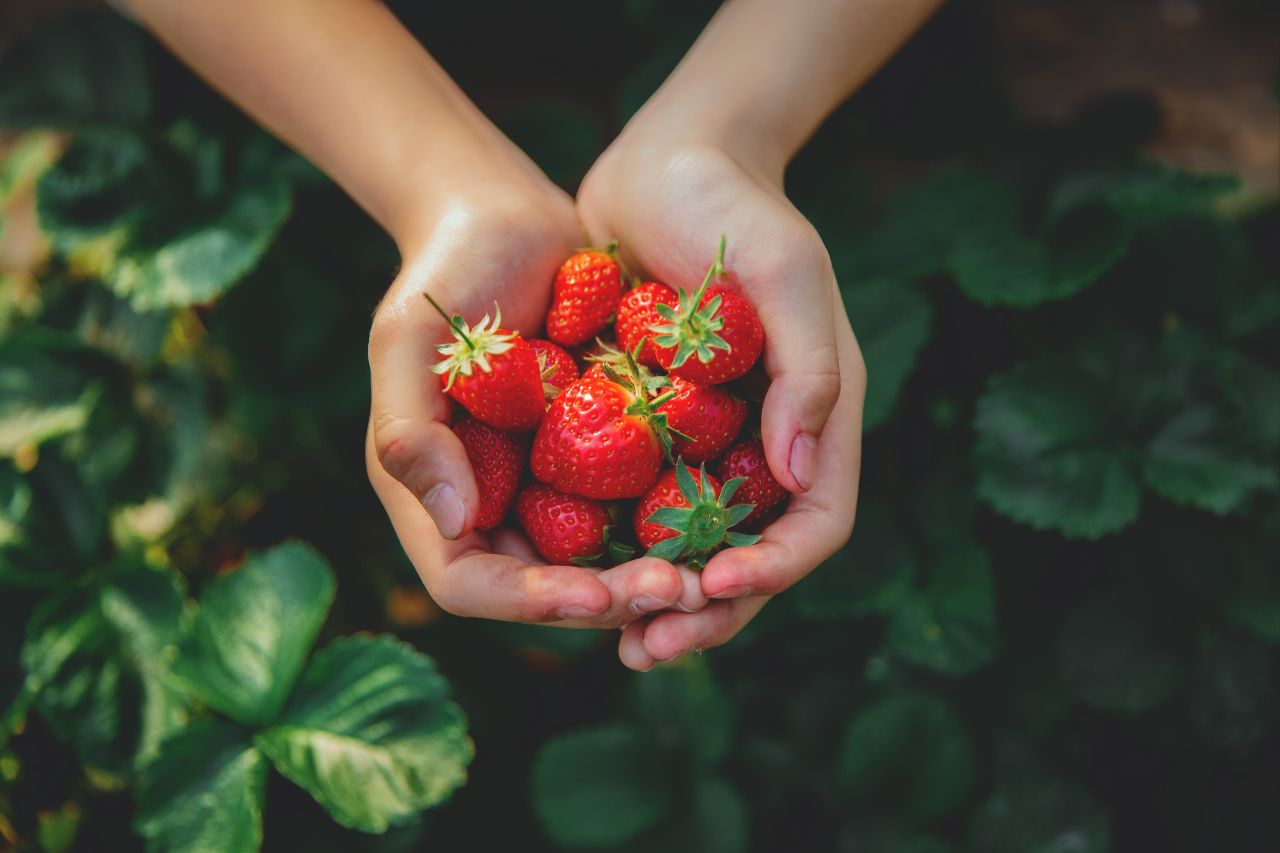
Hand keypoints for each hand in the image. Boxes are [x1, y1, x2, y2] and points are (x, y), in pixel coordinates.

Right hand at [367, 182, 705, 627]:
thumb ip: (410, 430)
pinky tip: (721, 519)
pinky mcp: (596, 455)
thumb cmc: (446, 271)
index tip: (597, 594)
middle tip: (680, 588)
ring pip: (598, 560)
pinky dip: (670, 523)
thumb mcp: (410, 341)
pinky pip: (633, 506)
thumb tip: (450, 523)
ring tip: (708, 569)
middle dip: (610, 598)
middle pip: (545, 587)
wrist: (508, 218)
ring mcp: (545, 483)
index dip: (530, 600)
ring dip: (649, 574)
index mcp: (434, 493)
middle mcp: (491, 503)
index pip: (470, 582)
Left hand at [578, 138, 865, 668]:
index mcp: (815, 415)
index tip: (713, 583)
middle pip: (752, 555)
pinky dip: (615, 548)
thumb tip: (800, 475)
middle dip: (709, 609)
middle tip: (649, 647)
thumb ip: (809, 370)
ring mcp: (708, 441)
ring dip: (660, 599)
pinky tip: (571, 574)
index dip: (773, 568)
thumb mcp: (785, 272)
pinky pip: (637, 506)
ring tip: (615, 638)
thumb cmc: (733, 208)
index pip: (814, 522)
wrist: (664, 162)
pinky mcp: (650, 430)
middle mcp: (765, 442)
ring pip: (692, 546)